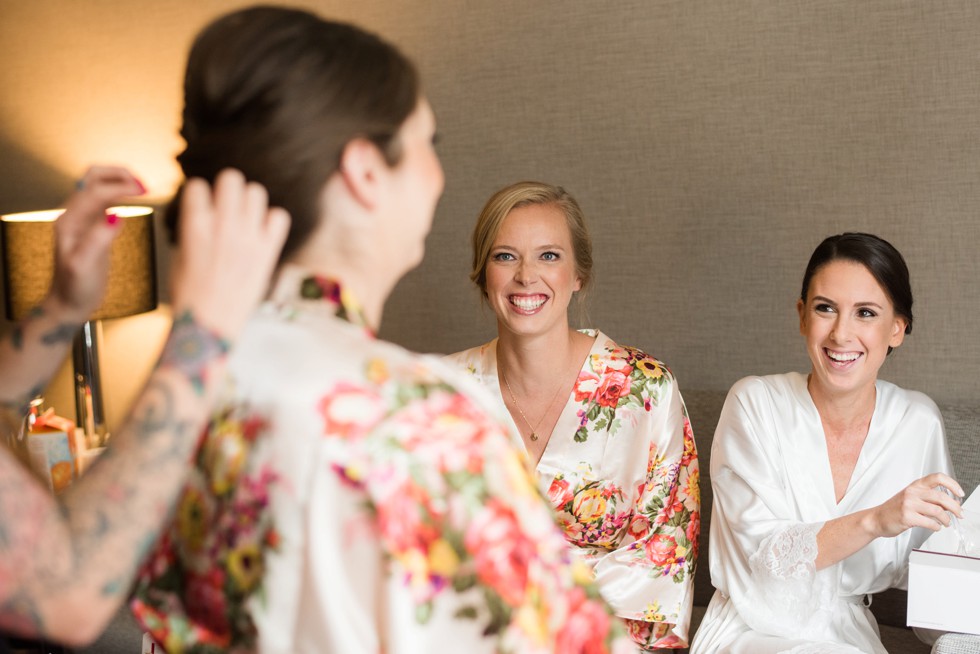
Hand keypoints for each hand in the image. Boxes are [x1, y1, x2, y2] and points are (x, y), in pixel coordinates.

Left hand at [50, 166, 146, 320]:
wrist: (68, 304)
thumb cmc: (75, 288)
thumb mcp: (85, 266)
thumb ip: (99, 239)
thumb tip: (116, 215)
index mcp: (69, 222)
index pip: (95, 191)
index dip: (120, 187)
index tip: (144, 191)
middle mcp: (74, 216)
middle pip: (93, 178)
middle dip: (118, 175)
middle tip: (143, 185)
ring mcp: (83, 220)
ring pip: (99, 186)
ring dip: (120, 181)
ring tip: (143, 188)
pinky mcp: (93, 227)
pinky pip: (106, 200)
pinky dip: (121, 193)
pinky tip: (135, 200)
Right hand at [170, 169, 289, 340]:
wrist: (210, 325)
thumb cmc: (189, 294)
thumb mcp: (178, 255)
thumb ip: (192, 228)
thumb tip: (201, 210)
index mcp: (196, 228)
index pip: (198, 186)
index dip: (198, 193)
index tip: (200, 203)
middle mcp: (224, 228)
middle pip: (232, 179)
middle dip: (226, 188)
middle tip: (225, 202)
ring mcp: (249, 239)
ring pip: (257, 192)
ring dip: (249, 200)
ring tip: (244, 216)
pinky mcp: (268, 252)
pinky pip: (280, 217)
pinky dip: (272, 220)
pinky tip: (261, 231)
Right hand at [870, 473, 963, 537]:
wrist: (876, 518)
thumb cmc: (895, 509)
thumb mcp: (911, 497)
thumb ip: (928, 498)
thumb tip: (950, 504)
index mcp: (915, 485)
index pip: (937, 478)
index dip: (952, 484)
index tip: (960, 493)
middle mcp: (912, 492)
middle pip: (941, 496)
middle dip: (955, 507)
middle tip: (959, 514)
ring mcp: (909, 504)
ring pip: (938, 511)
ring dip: (947, 519)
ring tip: (946, 523)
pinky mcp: (907, 517)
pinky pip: (930, 523)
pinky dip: (937, 526)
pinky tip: (935, 527)